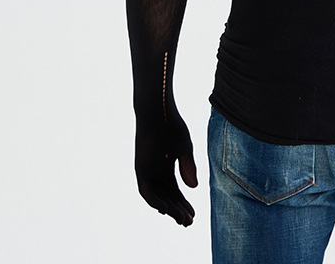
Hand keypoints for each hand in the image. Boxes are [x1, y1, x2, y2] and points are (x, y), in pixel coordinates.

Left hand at [134, 111, 197, 225]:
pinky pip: (146, 191)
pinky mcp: (140, 169)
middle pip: (167, 197)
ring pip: (158, 197)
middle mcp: (156, 171)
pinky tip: (164, 209)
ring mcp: (148, 171)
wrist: (158, 111)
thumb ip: (188, 168)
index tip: (193, 215)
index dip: (184, 203)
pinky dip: (154, 201)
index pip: (175, 190)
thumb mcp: (185, 149)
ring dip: (168, 209)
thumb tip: (194, 188)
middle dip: (178, 210)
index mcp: (167, 166)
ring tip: (181, 220)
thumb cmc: (172, 125)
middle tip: (189, 222)